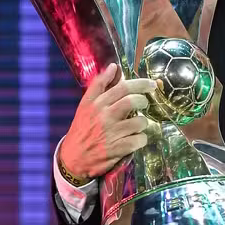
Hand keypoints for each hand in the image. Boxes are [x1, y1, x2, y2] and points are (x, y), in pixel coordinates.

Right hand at [59, 63, 157, 181]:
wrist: (73, 158)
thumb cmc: (83, 128)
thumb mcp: (86, 105)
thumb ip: (100, 86)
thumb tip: (114, 67)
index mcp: (95, 104)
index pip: (121, 87)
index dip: (140, 83)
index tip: (151, 84)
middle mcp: (102, 116)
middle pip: (132, 101)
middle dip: (143, 101)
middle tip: (145, 104)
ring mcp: (110, 133)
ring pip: (140, 122)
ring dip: (143, 123)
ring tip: (137, 125)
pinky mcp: (117, 149)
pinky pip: (139, 139)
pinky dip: (142, 139)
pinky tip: (135, 139)